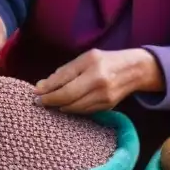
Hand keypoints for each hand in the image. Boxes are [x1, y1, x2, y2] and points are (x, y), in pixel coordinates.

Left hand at [35, 48, 162, 114]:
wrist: (134, 70)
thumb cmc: (106, 60)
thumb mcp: (86, 58)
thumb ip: (65, 71)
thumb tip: (42, 85)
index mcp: (92, 65)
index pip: (64, 80)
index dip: (47, 89)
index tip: (35, 93)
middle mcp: (98, 82)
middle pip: (68, 97)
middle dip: (51, 101)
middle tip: (39, 102)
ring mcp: (104, 96)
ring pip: (75, 107)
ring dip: (60, 107)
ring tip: (50, 104)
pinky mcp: (107, 107)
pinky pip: (84, 111)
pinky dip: (72, 109)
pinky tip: (65, 106)